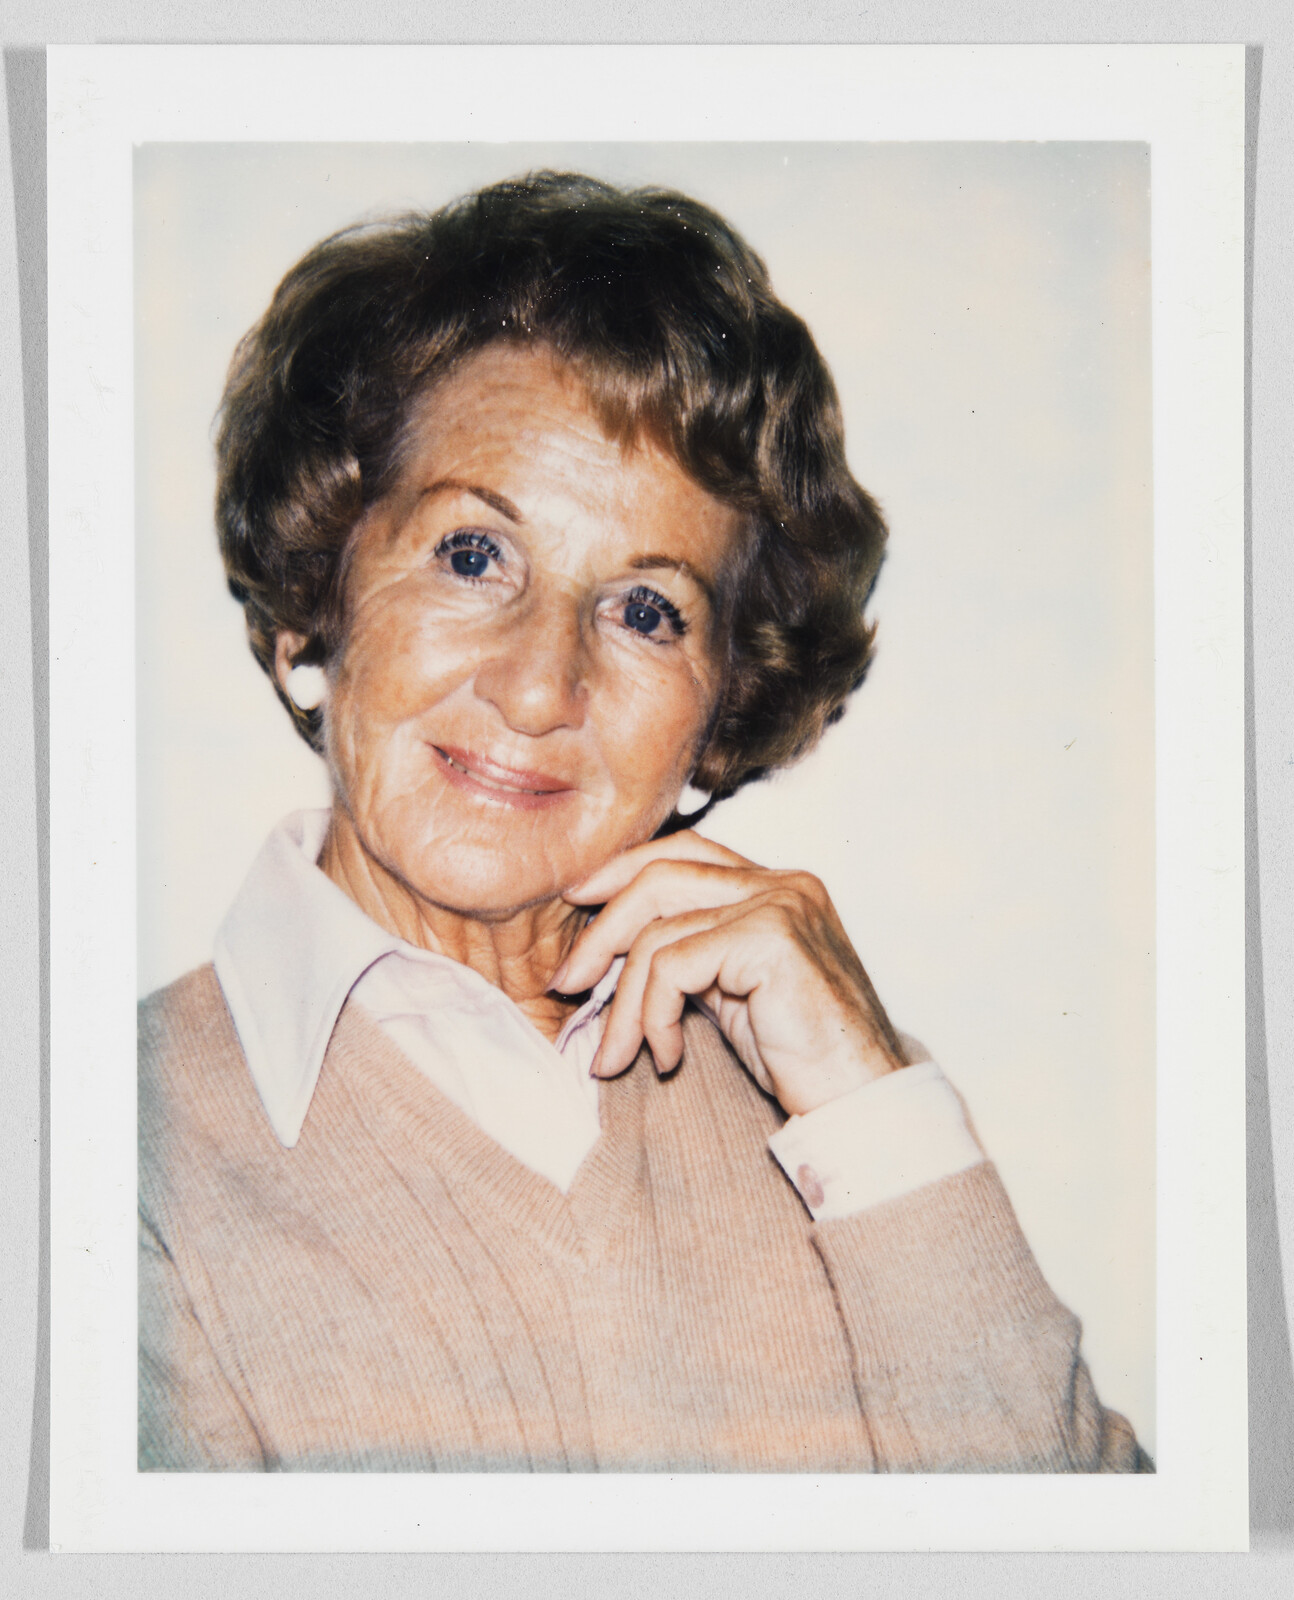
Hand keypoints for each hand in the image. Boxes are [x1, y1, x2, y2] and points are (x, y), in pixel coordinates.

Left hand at [552, 831, 905, 1116]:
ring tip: (613, 1056)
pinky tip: (668, 1055)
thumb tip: (611, 948)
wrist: (862, 1102)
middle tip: (565, 984)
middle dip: (600, 932)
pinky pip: (672, 965)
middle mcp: (782, 883)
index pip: (684, 851)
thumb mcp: (733, 993)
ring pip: (658, 930)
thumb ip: (692, 956)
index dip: (621, 871)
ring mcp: (780, 905)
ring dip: (620, 1002)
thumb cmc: (800, 1060)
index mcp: (777, 886)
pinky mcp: (770, 939)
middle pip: (659, 876)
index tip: (576, 904)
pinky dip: (651, 1015)